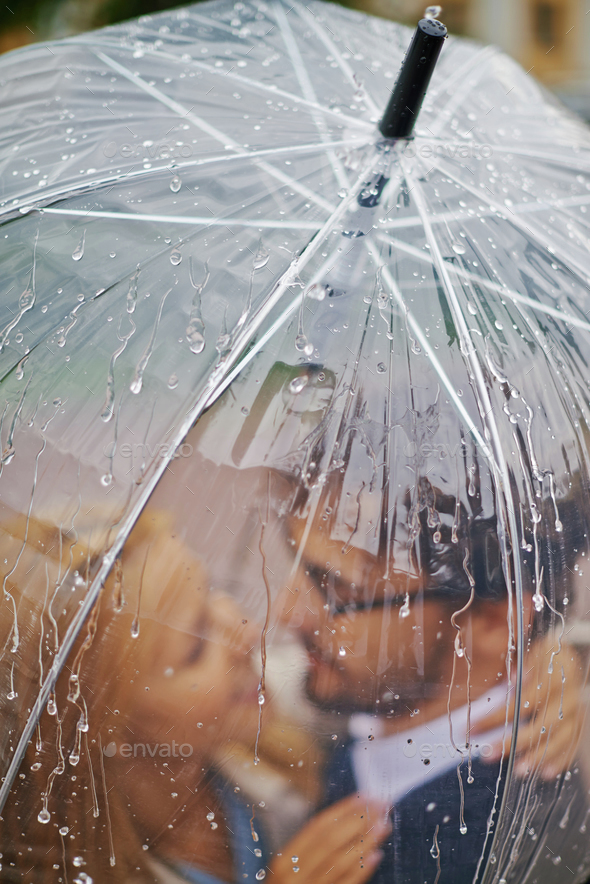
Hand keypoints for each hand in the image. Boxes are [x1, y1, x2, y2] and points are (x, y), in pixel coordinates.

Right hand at [269, 794, 390, 883]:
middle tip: (380, 806)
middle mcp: (294, 875)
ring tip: (383, 826)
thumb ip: (307, 848)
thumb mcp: (286, 867)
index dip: (342, 810)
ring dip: (365, 842)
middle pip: (331, 841)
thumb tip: (345, 818)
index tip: (362, 796)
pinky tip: (376, 856)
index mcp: (284, 860)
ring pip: (341, 862)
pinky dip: (362, 870)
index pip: (317, 827)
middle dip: (358, 820)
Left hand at [474, 634, 583, 778]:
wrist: (575, 654)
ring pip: (557, 740)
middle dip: (512, 743)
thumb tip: (505, 685)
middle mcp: (566, 699)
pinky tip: (546, 773)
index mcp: (551, 680)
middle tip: (489, 756)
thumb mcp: (532, 654)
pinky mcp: (581, 723)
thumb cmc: (547, 654)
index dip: (495, 717)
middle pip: (538, 726)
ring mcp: (576, 713)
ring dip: (537, 757)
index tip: (473, 727)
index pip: (518, 703)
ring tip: (519, 771)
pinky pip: (572, 744)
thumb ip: (520, 672)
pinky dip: (561, 760)